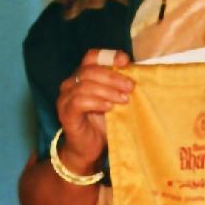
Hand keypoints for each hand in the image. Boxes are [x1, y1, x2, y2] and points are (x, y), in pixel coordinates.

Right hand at [55, 49, 133, 171]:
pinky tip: (109, 107)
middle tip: (131, 86)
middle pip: (90, 70)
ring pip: (85, 85)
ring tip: (124, 99)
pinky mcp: (65, 113)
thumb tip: (139, 71)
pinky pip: (79, 102)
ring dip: (108, 91)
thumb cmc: (103, 122)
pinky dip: (96, 102)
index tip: (126, 61)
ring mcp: (65, 98)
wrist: (89, 148)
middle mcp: (70, 83)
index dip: (109, 55)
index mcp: (82, 75)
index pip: (92, 56)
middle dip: (113, 76)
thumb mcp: (114, 99)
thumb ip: (120, 85)